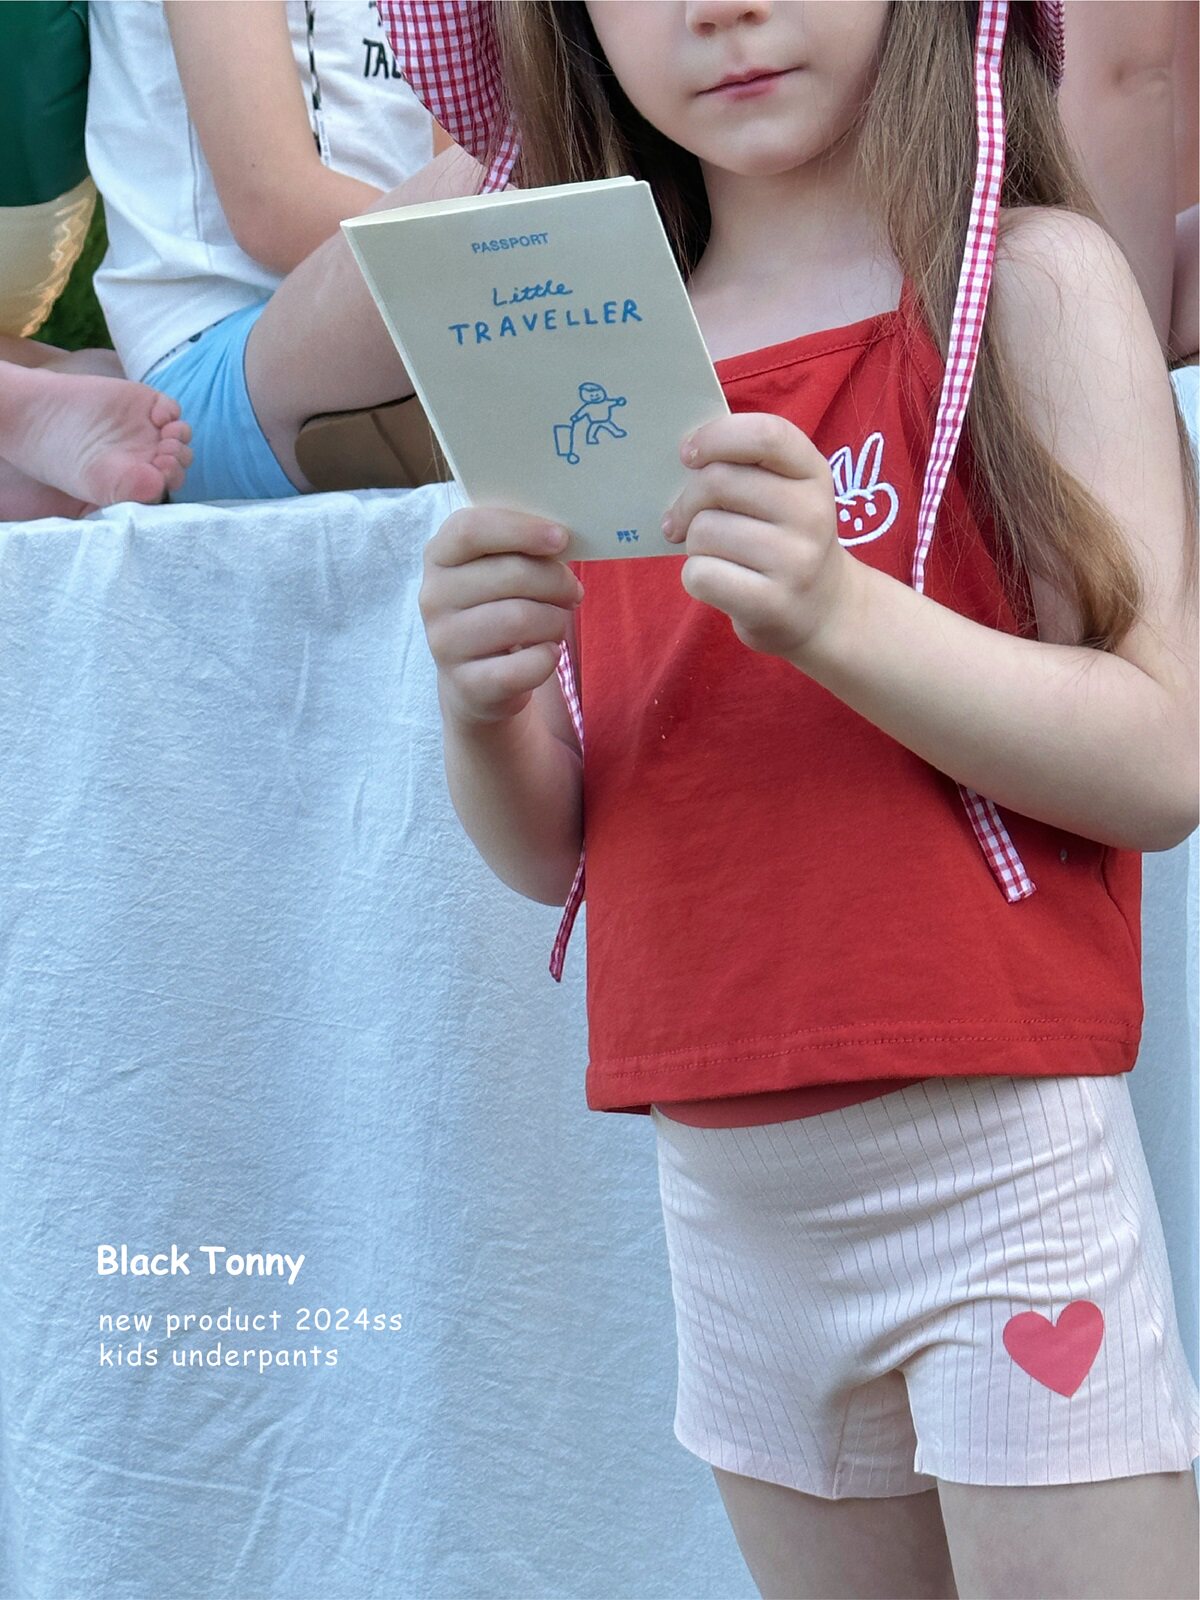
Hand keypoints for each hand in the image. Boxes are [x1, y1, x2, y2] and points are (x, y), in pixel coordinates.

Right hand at [419, 506, 583, 724]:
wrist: (474, 681)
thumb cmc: (495, 610)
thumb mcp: (496, 571)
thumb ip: (517, 547)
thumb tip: (560, 538)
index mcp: (439, 556)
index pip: (470, 529)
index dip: (520, 530)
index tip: (561, 538)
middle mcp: (433, 598)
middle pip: (510, 574)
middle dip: (556, 581)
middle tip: (572, 591)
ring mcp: (445, 643)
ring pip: (521, 618)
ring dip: (555, 620)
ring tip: (556, 625)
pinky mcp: (468, 685)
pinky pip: (526, 665)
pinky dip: (549, 657)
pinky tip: (547, 654)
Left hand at [660, 412, 859, 663]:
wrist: (825, 609)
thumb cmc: (784, 541)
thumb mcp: (784, 493)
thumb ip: (742, 468)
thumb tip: (681, 460)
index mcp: (813, 474)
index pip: (765, 436)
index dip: (715, 437)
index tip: (688, 455)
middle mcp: (811, 514)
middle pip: (719, 481)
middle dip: (686, 501)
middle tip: (681, 519)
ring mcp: (795, 561)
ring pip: (704, 530)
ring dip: (693, 543)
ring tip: (714, 554)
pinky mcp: (771, 602)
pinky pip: (701, 574)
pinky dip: (695, 577)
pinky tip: (717, 581)